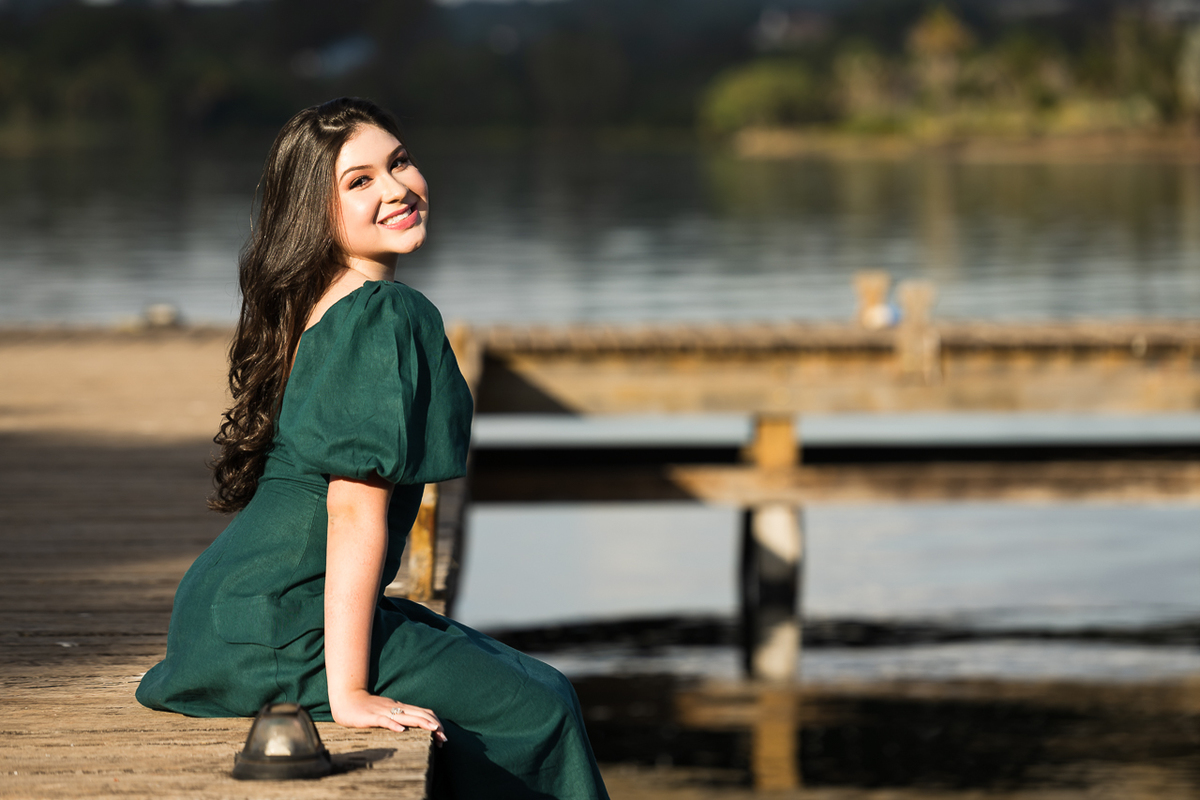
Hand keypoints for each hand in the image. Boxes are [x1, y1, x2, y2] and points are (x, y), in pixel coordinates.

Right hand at [330, 689, 447, 743]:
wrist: (346, 699)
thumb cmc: (366, 709)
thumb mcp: (387, 713)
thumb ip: (399, 718)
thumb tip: (414, 728)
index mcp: (400, 708)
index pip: (423, 712)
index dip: (435, 723)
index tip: (442, 736)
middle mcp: (395, 708)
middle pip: (419, 714)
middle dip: (434, 725)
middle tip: (444, 738)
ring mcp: (383, 711)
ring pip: (406, 716)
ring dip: (421, 723)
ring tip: (433, 730)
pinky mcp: (370, 716)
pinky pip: (384, 720)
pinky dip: (394, 725)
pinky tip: (402, 731)